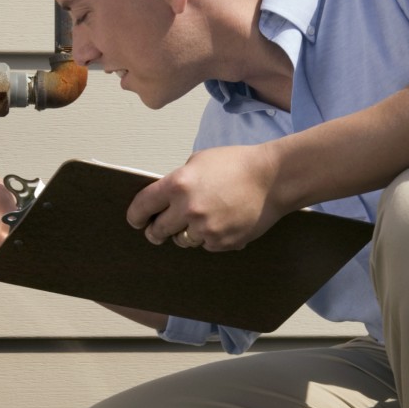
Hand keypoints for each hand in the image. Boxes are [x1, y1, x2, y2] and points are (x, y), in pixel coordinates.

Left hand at [125, 143, 282, 250]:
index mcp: (178, 185)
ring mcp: (205, 229)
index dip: (136, 216)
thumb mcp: (198, 161)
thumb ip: (177, 181)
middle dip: (156, 231)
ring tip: (202, 219)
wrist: (272, 179)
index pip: (143, 206)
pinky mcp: (221, 242)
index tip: (136, 221)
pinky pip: (205, 245)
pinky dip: (209, 238)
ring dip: (186, 233)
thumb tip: (163, 200)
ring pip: (182, 241)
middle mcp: (188, 209)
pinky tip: (222, 222)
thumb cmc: (237, 165)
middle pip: (158, 231)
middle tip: (157, 230)